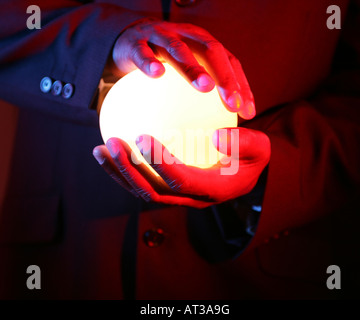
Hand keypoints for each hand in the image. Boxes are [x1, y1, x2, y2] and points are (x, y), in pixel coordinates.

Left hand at [92, 128, 269, 207]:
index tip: (143, 136)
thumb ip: (244, 142)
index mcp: (212, 190)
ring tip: (99, 149)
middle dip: (129, 169)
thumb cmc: (252, 156)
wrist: (245, 173)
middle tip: (112, 142)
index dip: (160, 163)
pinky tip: (108, 150)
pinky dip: (123, 170)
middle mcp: (191, 199)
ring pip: (142, 191)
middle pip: (153, 191)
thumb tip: (214, 135)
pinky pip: (142, 182)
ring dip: (119, 172)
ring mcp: (177, 198)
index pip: (182, 181)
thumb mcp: (260, 147)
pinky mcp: (169, 190)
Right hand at [110, 20, 255, 119]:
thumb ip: (199, 98)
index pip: (229, 61)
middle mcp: (185, 36)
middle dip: (225, 77)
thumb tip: (218, 134)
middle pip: (211, 51)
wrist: (126, 42)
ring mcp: (160, 37)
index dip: (241, 85)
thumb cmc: (162, 65)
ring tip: (205, 87)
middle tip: (233, 104)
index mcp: (202, 44)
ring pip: (179, 49)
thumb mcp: (184, 77)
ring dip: (193, 67)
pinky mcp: (135, 42)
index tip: (248, 113)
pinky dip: (150, 61)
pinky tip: (157, 74)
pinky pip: (142, 51)